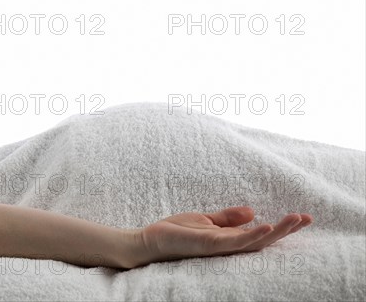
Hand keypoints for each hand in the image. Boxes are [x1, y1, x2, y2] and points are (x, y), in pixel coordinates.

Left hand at [127, 206, 312, 267]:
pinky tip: (266, 225)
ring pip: (255, 242)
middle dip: (287, 230)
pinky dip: (252, 234)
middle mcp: (229, 246)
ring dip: (277, 232)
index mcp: (228, 238)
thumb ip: (228, 217)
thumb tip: (253, 212)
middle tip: (308, 218)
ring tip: (295, 220)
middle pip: (264, 240)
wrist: (151, 241)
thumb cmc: (175, 232)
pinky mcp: (209, 245)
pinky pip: (235, 242)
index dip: (281, 227)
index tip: (302, 216)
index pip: (260, 233)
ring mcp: (221, 247)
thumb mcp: (205, 220)